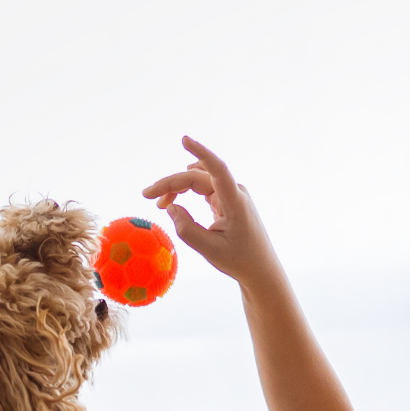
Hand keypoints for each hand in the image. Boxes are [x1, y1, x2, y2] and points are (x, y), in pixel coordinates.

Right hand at [144, 137, 283, 288]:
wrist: (261, 270)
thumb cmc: (239, 261)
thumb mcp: (208, 249)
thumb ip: (186, 228)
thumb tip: (171, 206)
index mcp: (235, 202)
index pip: (217, 169)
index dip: (200, 151)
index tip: (184, 139)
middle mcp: (235, 193)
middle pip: (196, 176)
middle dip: (171, 184)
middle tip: (148, 197)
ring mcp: (233, 195)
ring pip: (198, 180)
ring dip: (177, 186)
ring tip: (159, 202)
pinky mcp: (228, 200)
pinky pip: (204, 188)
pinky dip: (187, 192)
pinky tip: (173, 200)